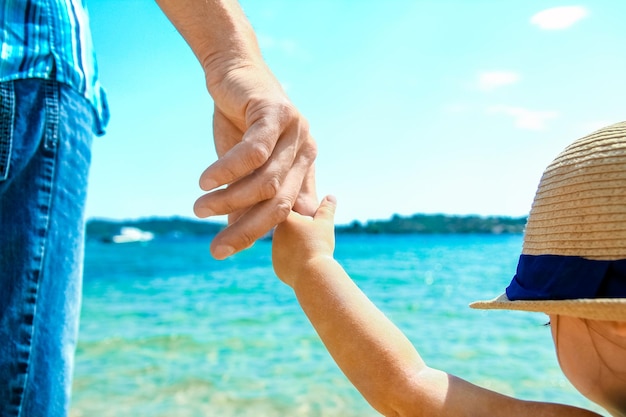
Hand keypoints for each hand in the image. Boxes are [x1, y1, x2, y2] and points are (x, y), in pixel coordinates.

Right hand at [194, 60, 317, 259]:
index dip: (256, 234)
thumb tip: (235, 233)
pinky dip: (229, 171)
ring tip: (199, 208)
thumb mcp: (243, 165)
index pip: (284, 212)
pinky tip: (205, 181)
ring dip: (230, 200)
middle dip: (246, 230)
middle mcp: (305, 150)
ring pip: (265, 182)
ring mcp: (295, 131)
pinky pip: (254, 152)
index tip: (225, 250)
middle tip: (216, 248)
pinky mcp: (276, 113)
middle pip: (279, 203)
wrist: (234, 72)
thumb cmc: (239, 121)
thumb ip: (246, 196)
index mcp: (303, 166)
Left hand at [272, 195, 336, 286]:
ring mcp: (275, 251)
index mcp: (286, 219)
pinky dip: (294, 260)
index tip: (306, 215)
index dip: (298, 212)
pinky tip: (305, 262)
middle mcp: (275, 234)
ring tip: (310, 249)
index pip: (288, 209)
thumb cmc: (318, 245)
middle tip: (311, 234)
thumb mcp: (325, 224)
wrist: (312, 274)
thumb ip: (326, 209)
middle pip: (286, 228)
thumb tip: (330, 196)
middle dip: (297, 229)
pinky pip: (285, 260)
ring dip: (294, 245)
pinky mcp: (277, 266)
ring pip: (285, 244)